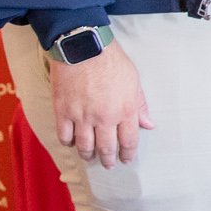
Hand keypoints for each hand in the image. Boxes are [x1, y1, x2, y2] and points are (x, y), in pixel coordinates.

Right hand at [49, 42, 152, 167]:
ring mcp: (81, 116)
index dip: (127, 154)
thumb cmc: (111, 60)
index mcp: (125, 110)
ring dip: (88, 155)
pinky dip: (68, 143)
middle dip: (108, 160)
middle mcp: (104, 117)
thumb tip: (148, 125)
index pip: (128, 142)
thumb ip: (140, 105)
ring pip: (84, 146)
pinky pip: (64, 136)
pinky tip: (72, 143)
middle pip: (106, 148)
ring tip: (90, 157)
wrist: (83, 46)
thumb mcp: (133, 81)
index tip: (125, 160)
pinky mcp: (62, 111)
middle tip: (108, 164)